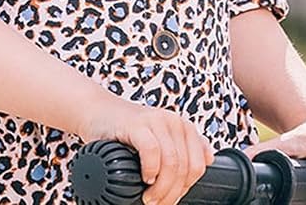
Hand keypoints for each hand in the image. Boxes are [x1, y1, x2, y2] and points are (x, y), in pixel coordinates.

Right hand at [78, 95, 214, 204]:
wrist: (97, 111)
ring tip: (149, 198)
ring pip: (172, 162)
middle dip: (172, 193)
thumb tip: (209, 160)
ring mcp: (155, 120)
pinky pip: (152, 151)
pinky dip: (150, 170)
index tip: (170, 198)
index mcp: (182, 127)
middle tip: (156, 203)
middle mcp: (173, 121)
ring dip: (162, 188)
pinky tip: (144, 178)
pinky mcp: (136, 124)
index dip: (186, 188)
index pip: (197, 165)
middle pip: (184, 167)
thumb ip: (181, 148)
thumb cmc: (127, 132)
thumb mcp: (158, 139)